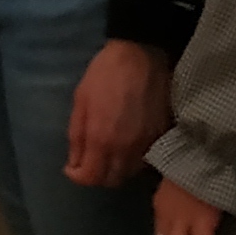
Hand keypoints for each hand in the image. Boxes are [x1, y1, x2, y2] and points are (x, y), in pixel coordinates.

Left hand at [63, 37, 172, 188]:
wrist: (142, 54)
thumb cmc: (105, 74)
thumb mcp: (81, 101)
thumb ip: (77, 136)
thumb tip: (74, 163)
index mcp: (102, 140)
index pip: (91, 178)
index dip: (78, 176)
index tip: (72, 167)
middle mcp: (126, 149)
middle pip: (112, 180)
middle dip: (98, 175)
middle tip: (90, 161)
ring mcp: (148, 144)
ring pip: (131, 172)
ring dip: (118, 169)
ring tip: (110, 154)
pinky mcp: (163, 136)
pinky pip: (148, 159)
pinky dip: (135, 159)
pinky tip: (128, 146)